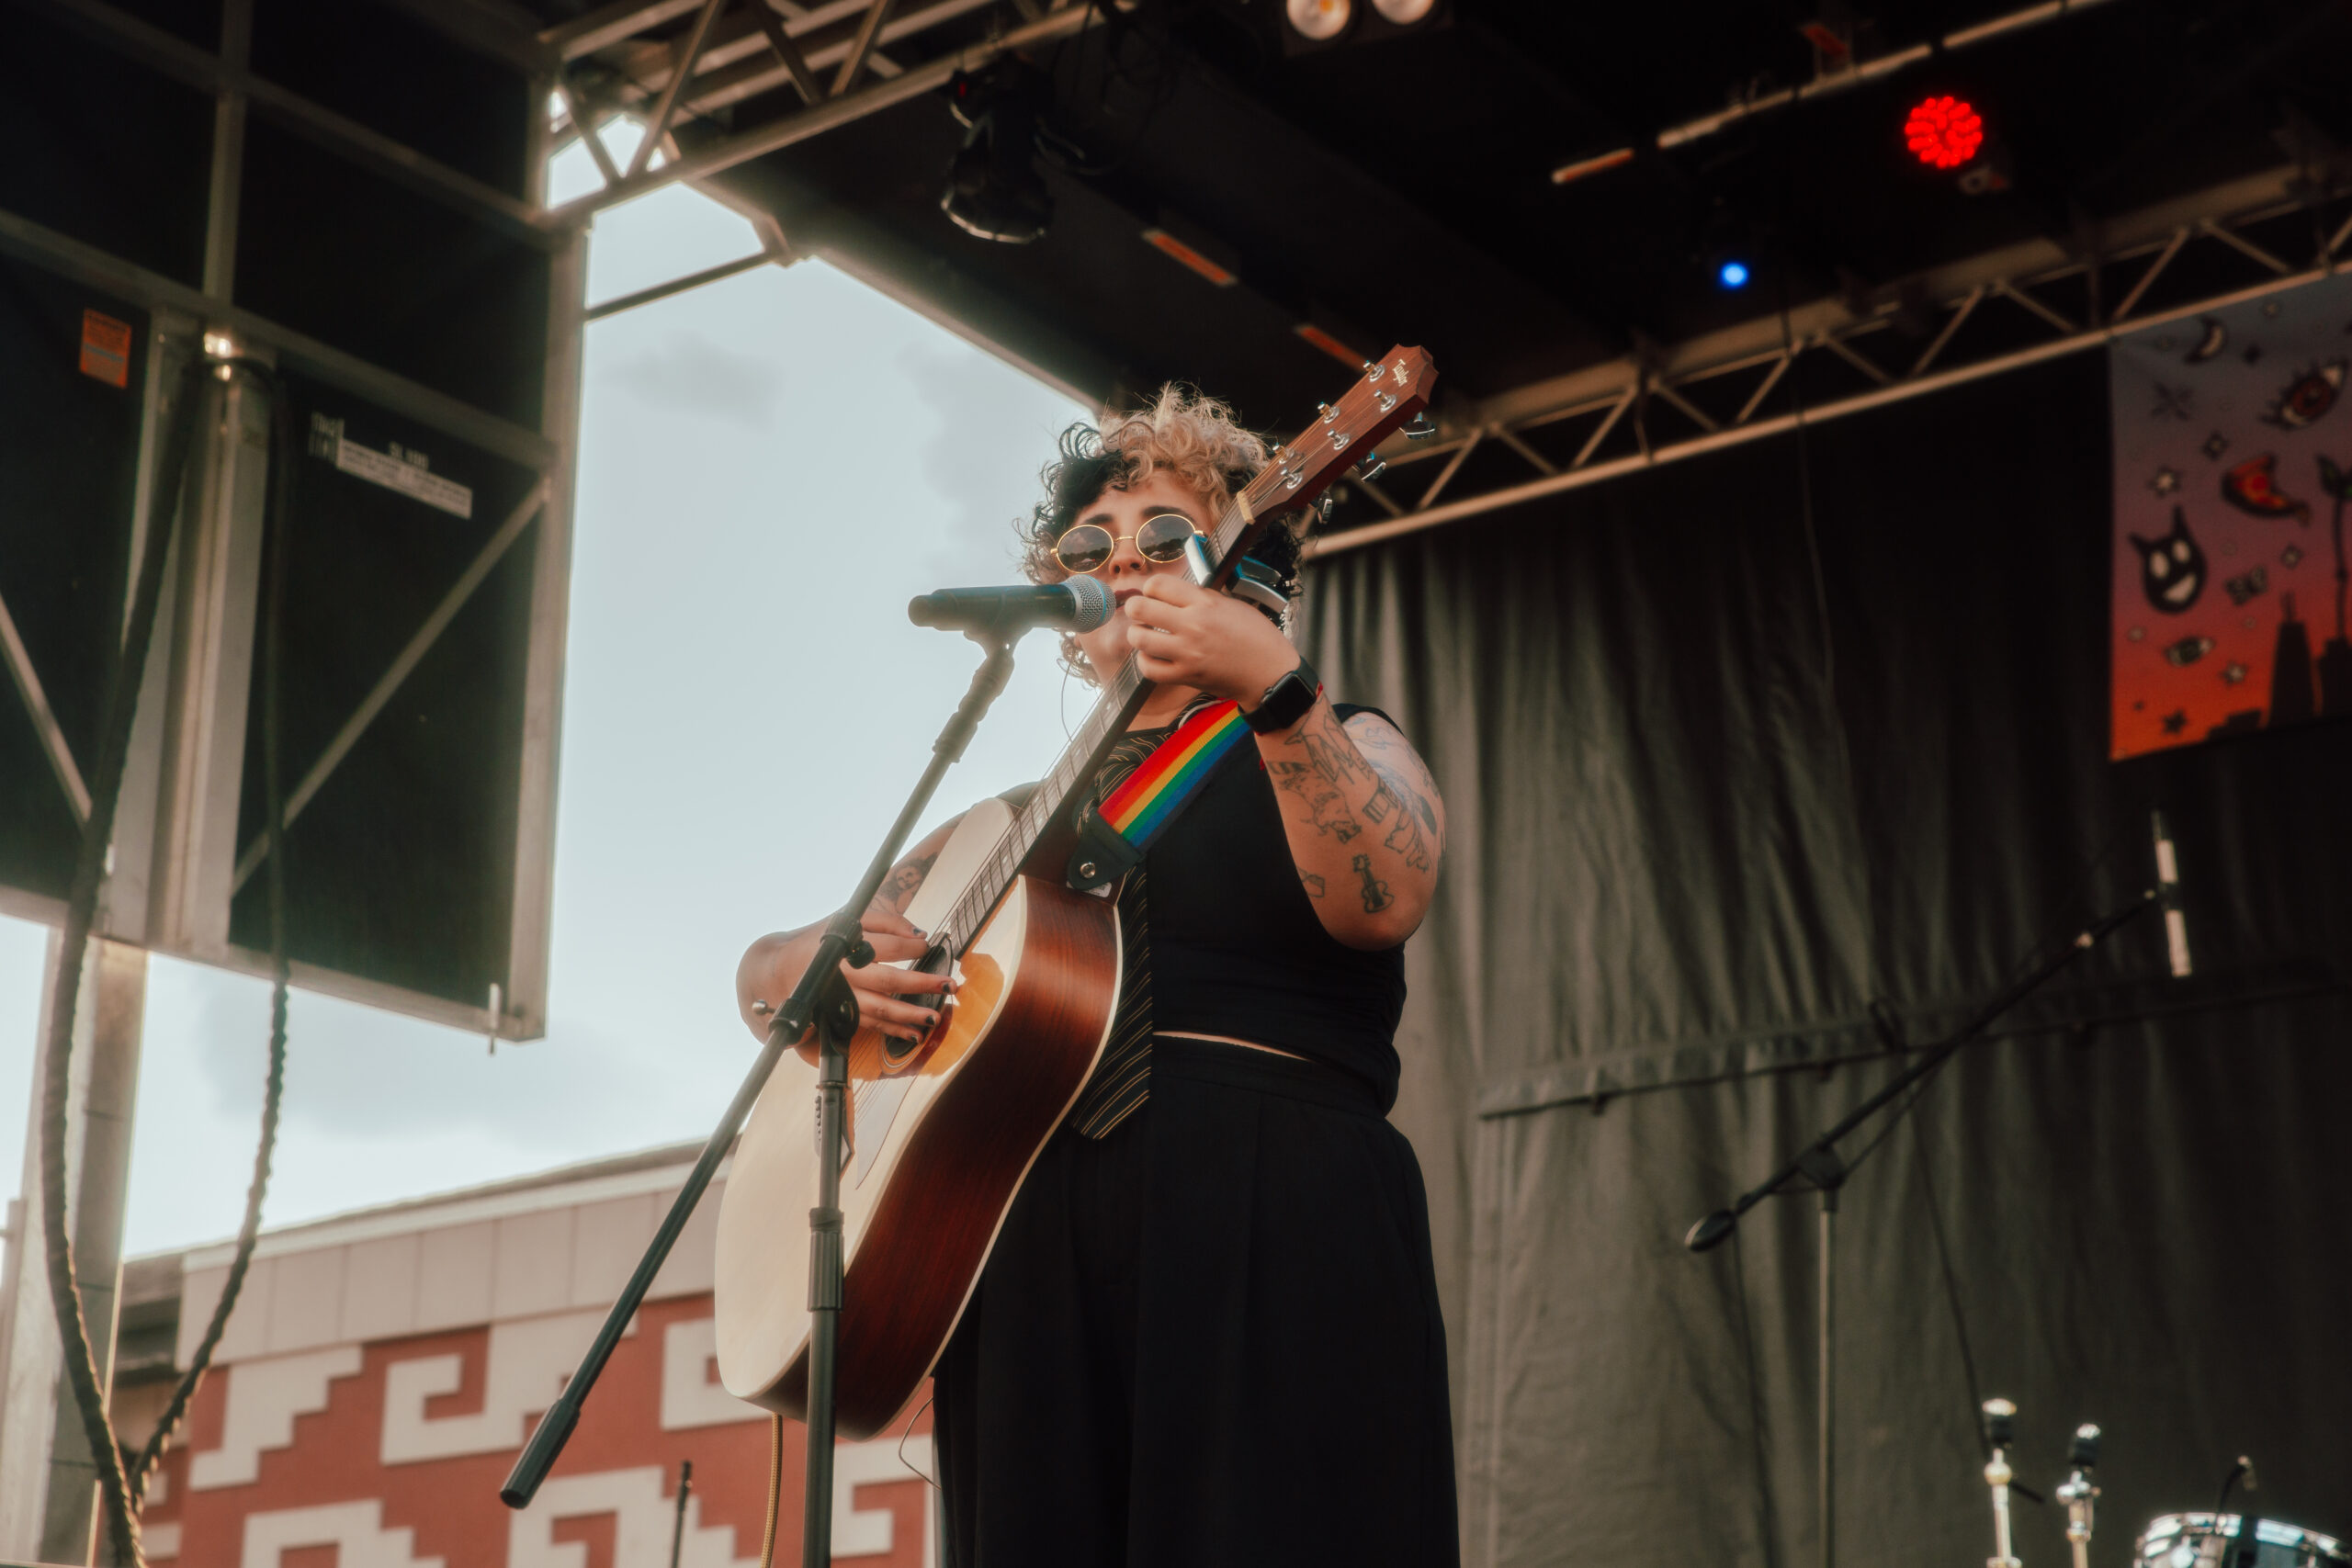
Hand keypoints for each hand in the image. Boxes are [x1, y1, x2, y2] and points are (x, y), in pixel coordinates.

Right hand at [836, 905, 954, 1044]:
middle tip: (948, 984)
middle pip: (888, 981)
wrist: (785, 966)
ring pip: (880, 1009)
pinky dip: (894, 1031)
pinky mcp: (843, 1013)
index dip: (912, 946)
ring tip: (934, 1016)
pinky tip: (915, 1033)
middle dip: (921, 984)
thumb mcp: (851, 919)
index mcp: (848, 946)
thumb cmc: (825, 939)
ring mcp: (844, 997)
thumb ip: (887, 921)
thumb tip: (920, 934)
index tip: (927, 945)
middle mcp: (846, 974)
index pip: (887, 946)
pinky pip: (872, 1025)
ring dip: (909, 1015)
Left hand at [1122, 575, 1298, 706]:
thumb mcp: (1232, 604)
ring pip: (1139, 638)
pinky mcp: (1186, 676)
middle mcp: (1193, 625)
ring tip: (1146, 634)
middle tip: (1142, 612)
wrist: (1270, 673)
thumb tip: (1173, 594)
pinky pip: (1148, 669)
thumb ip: (1201, 597)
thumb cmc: (1256, 637)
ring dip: (1138, 634)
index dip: (1150, 588)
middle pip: (1140, 608)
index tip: (1154, 594)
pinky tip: (1152, 655)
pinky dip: (1145, 661)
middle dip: (1136, 607)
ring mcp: (1187, 653)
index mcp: (1205, 603)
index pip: (1157, 584)